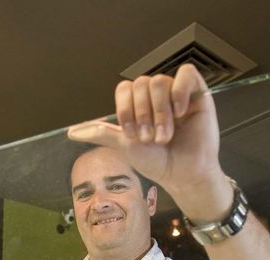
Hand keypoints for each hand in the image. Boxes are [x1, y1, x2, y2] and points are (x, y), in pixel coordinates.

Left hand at [67, 64, 230, 219]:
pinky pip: (187, 74)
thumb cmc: (156, 161)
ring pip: (160, 82)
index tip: (130, 133)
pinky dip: (180, 91)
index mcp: (139, 104)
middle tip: (149, 138)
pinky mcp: (198, 94)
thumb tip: (71, 133)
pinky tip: (180, 112)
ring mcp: (178, 94)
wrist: (181, 174)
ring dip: (159, 112)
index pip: (125, 88)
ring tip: (164, 135)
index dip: (125, 109)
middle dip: (142, 114)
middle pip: (142, 84)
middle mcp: (157, 97)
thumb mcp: (124, 145)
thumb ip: (101, 134)